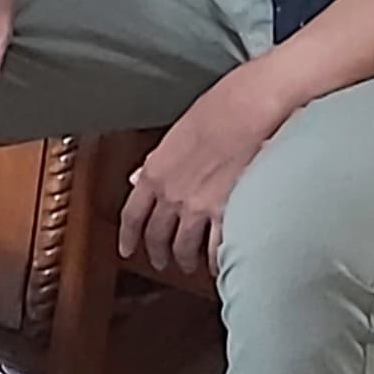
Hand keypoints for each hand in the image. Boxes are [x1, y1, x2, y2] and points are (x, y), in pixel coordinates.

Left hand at [117, 60, 299, 277]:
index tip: (126, 249)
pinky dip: (216, 261)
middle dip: (157, 253)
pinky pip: (216, 248)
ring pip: (183, 247)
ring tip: (188, 265)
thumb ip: (155, 163)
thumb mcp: (173, 137)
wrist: (247, 109)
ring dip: (184, 260)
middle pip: (156, 236)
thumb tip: (138, 177)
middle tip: (160, 262)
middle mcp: (171, 194)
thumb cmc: (214, 112)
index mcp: (155, 173)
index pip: (132, 215)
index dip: (127, 237)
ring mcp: (197, 207)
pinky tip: (218, 264)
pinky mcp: (226, 212)